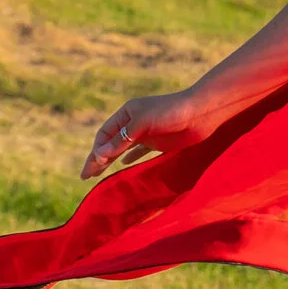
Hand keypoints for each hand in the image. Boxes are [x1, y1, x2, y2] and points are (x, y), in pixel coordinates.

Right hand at [81, 88, 215, 179]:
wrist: (201, 111)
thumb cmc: (171, 112)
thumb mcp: (142, 124)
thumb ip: (121, 139)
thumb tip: (99, 155)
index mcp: (127, 112)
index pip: (105, 134)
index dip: (96, 151)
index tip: (91, 168)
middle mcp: (134, 121)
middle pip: (111, 142)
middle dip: (98, 158)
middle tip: (86, 176)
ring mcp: (147, 132)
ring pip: (123, 148)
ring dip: (111, 160)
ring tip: (98, 173)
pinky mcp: (160, 141)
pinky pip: (140, 150)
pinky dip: (131, 157)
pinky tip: (125, 164)